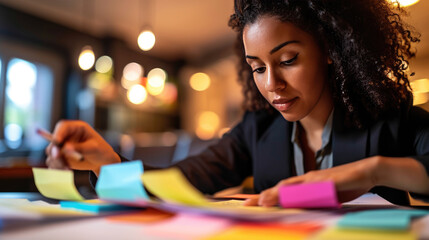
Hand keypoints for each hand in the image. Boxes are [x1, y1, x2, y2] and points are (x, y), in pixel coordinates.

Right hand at [45, 120, 120, 175]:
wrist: (102, 161)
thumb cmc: (101, 150)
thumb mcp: (93, 148)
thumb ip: (80, 147)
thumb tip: (66, 148)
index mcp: (76, 128)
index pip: (62, 126)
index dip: (58, 133)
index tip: (57, 142)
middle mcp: (67, 135)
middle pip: (54, 141)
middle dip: (55, 151)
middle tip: (60, 159)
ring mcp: (62, 146)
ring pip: (51, 153)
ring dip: (57, 161)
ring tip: (68, 168)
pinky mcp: (61, 157)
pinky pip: (53, 162)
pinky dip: (57, 167)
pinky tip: (66, 170)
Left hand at [244, 156, 380, 206]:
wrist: (366, 172)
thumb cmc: (348, 184)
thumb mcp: (328, 195)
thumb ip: (315, 199)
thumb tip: (304, 207)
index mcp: (306, 183)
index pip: (282, 190)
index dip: (267, 196)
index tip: (253, 203)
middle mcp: (307, 180)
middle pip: (280, 188)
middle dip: (262, 196)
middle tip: (246, 203)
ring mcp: (314, 180)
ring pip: (288, 188)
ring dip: (272, 195)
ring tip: (258, 202)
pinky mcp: (324, 182)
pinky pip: (304, 190)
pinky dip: (292, 194)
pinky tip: (283, 198)